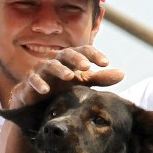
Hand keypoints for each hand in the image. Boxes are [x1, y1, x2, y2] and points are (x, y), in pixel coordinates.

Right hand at [9, 46, 123, 109]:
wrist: (37, 100)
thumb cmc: (62, 88)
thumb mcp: (83, 83)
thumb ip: (100, 78)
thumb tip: (122, 74)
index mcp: (70, 59)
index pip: (84, 51)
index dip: (95, 55)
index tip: (106, 63)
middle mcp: (56, 60)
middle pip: (67, 54)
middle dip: (77, 59)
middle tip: (87, 67)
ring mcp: (42, 69)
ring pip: (51, 65)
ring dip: (60, 70)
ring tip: (70, 76)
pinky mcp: (29, 81)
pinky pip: (33, 79)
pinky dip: (39, 84)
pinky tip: (46, 90)